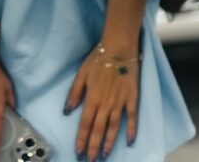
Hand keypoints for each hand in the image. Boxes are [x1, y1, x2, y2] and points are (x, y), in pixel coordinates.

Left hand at [64, 44, 139, 160]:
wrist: (119, 48)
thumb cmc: (98, 59)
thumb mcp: (81, 73)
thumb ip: (74, 92)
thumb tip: (67, 111)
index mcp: (92, 98)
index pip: (85, 124)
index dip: (81, 139)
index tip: (78, 152)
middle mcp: (105, 104)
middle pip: (98, 129)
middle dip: (93, 146)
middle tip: (91, 160)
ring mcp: (120, 103)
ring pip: (113, 127)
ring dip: (108, 142)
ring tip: (104, 155)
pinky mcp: (131, 99)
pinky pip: (131, 118)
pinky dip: (131, 130)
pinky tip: (129, 141)